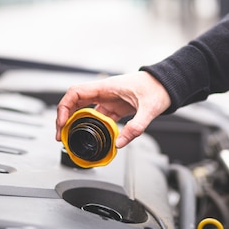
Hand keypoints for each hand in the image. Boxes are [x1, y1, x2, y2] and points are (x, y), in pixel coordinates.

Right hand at [55, 71, 170, 147]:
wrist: (167, 85)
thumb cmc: (157, 88)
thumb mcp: (149, 109)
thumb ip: (136, 127)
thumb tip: (120, 143)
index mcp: (106, 87)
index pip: (75, 93)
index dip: (64, 107)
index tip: (62, 122)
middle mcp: (103, 92)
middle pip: (75, 103)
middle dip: (64, 118)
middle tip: (61, 136)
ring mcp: (108, 100)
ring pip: (84, 111)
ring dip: (75, 123)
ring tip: (70, 138)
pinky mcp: (114, 107)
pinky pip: (97, 117)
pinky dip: (91, 127)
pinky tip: (91, 137)